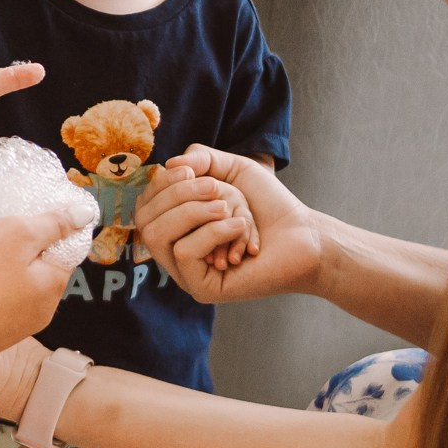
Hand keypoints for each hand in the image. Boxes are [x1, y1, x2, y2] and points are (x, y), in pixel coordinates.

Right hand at [0, 207, 82, 367]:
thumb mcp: (16, 235)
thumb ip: (51, 224)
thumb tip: (84, 215)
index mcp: (54, 285)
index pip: (65, 248)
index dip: (45, 229)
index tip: (19, 219)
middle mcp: (42, 310)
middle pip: (39, 267)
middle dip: (19, 249)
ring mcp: (16, 326)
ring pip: (16, 284)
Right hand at [138, 146, 326, 303]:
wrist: (303, 235)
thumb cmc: (269, 206)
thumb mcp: (232, 170)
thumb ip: (200, 159)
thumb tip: (167, 165)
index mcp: (176, 227)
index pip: (144, 205)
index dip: (161, 183)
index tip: (192, 170)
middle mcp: (174, 251)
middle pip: (146, 219)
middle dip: (178, 195)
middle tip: (216, 188)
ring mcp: (185, 273)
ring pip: (158, 236)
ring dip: (192, 212)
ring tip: (226, 206)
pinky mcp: (200, 288)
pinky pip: (185, 253)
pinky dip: (213, 232)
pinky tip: (240, 227)